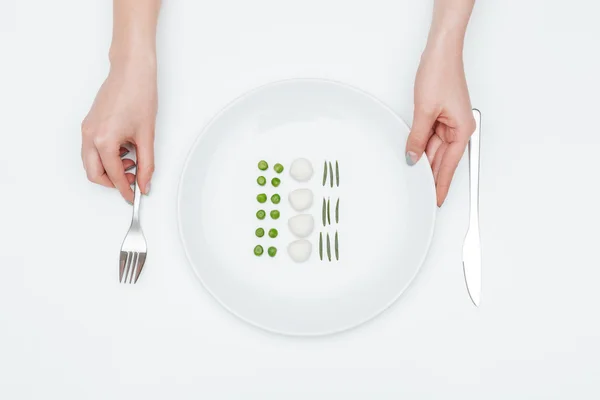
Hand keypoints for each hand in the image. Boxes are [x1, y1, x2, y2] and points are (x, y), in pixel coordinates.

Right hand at [81, 60, 156, 202]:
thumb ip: (146, 163)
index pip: (113, 175)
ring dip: (108, 169)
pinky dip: (105, 156)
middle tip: (132, 180)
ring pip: (90, 162)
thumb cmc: (139, 94)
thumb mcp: (147, 135)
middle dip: (112, 182)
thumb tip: (144, 182)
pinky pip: (91, 149)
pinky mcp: (89, 124)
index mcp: (104, 140)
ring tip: (132, 161)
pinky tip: (124, 150)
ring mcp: (87, 129)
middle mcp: (90, 135)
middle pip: (94, 173)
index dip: (124, 189)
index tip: (133, 196)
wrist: (132, 71)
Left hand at [405, 44, 474, 206]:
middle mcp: (459, 128)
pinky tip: (414, 156)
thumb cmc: (440, 74)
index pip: (449, 165)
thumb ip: (418, 138)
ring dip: (425, 160)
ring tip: (414, 179)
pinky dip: (422, 146)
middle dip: (432, 175)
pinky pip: (431, 137)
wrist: (440, 52)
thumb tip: (413, 157)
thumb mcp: (425, 111)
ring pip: (435, 149)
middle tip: (421, 195)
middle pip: (443, 159)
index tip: (437, 200)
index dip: (441, 184)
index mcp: (462, 129)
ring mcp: (450, 122)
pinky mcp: (441, 115)